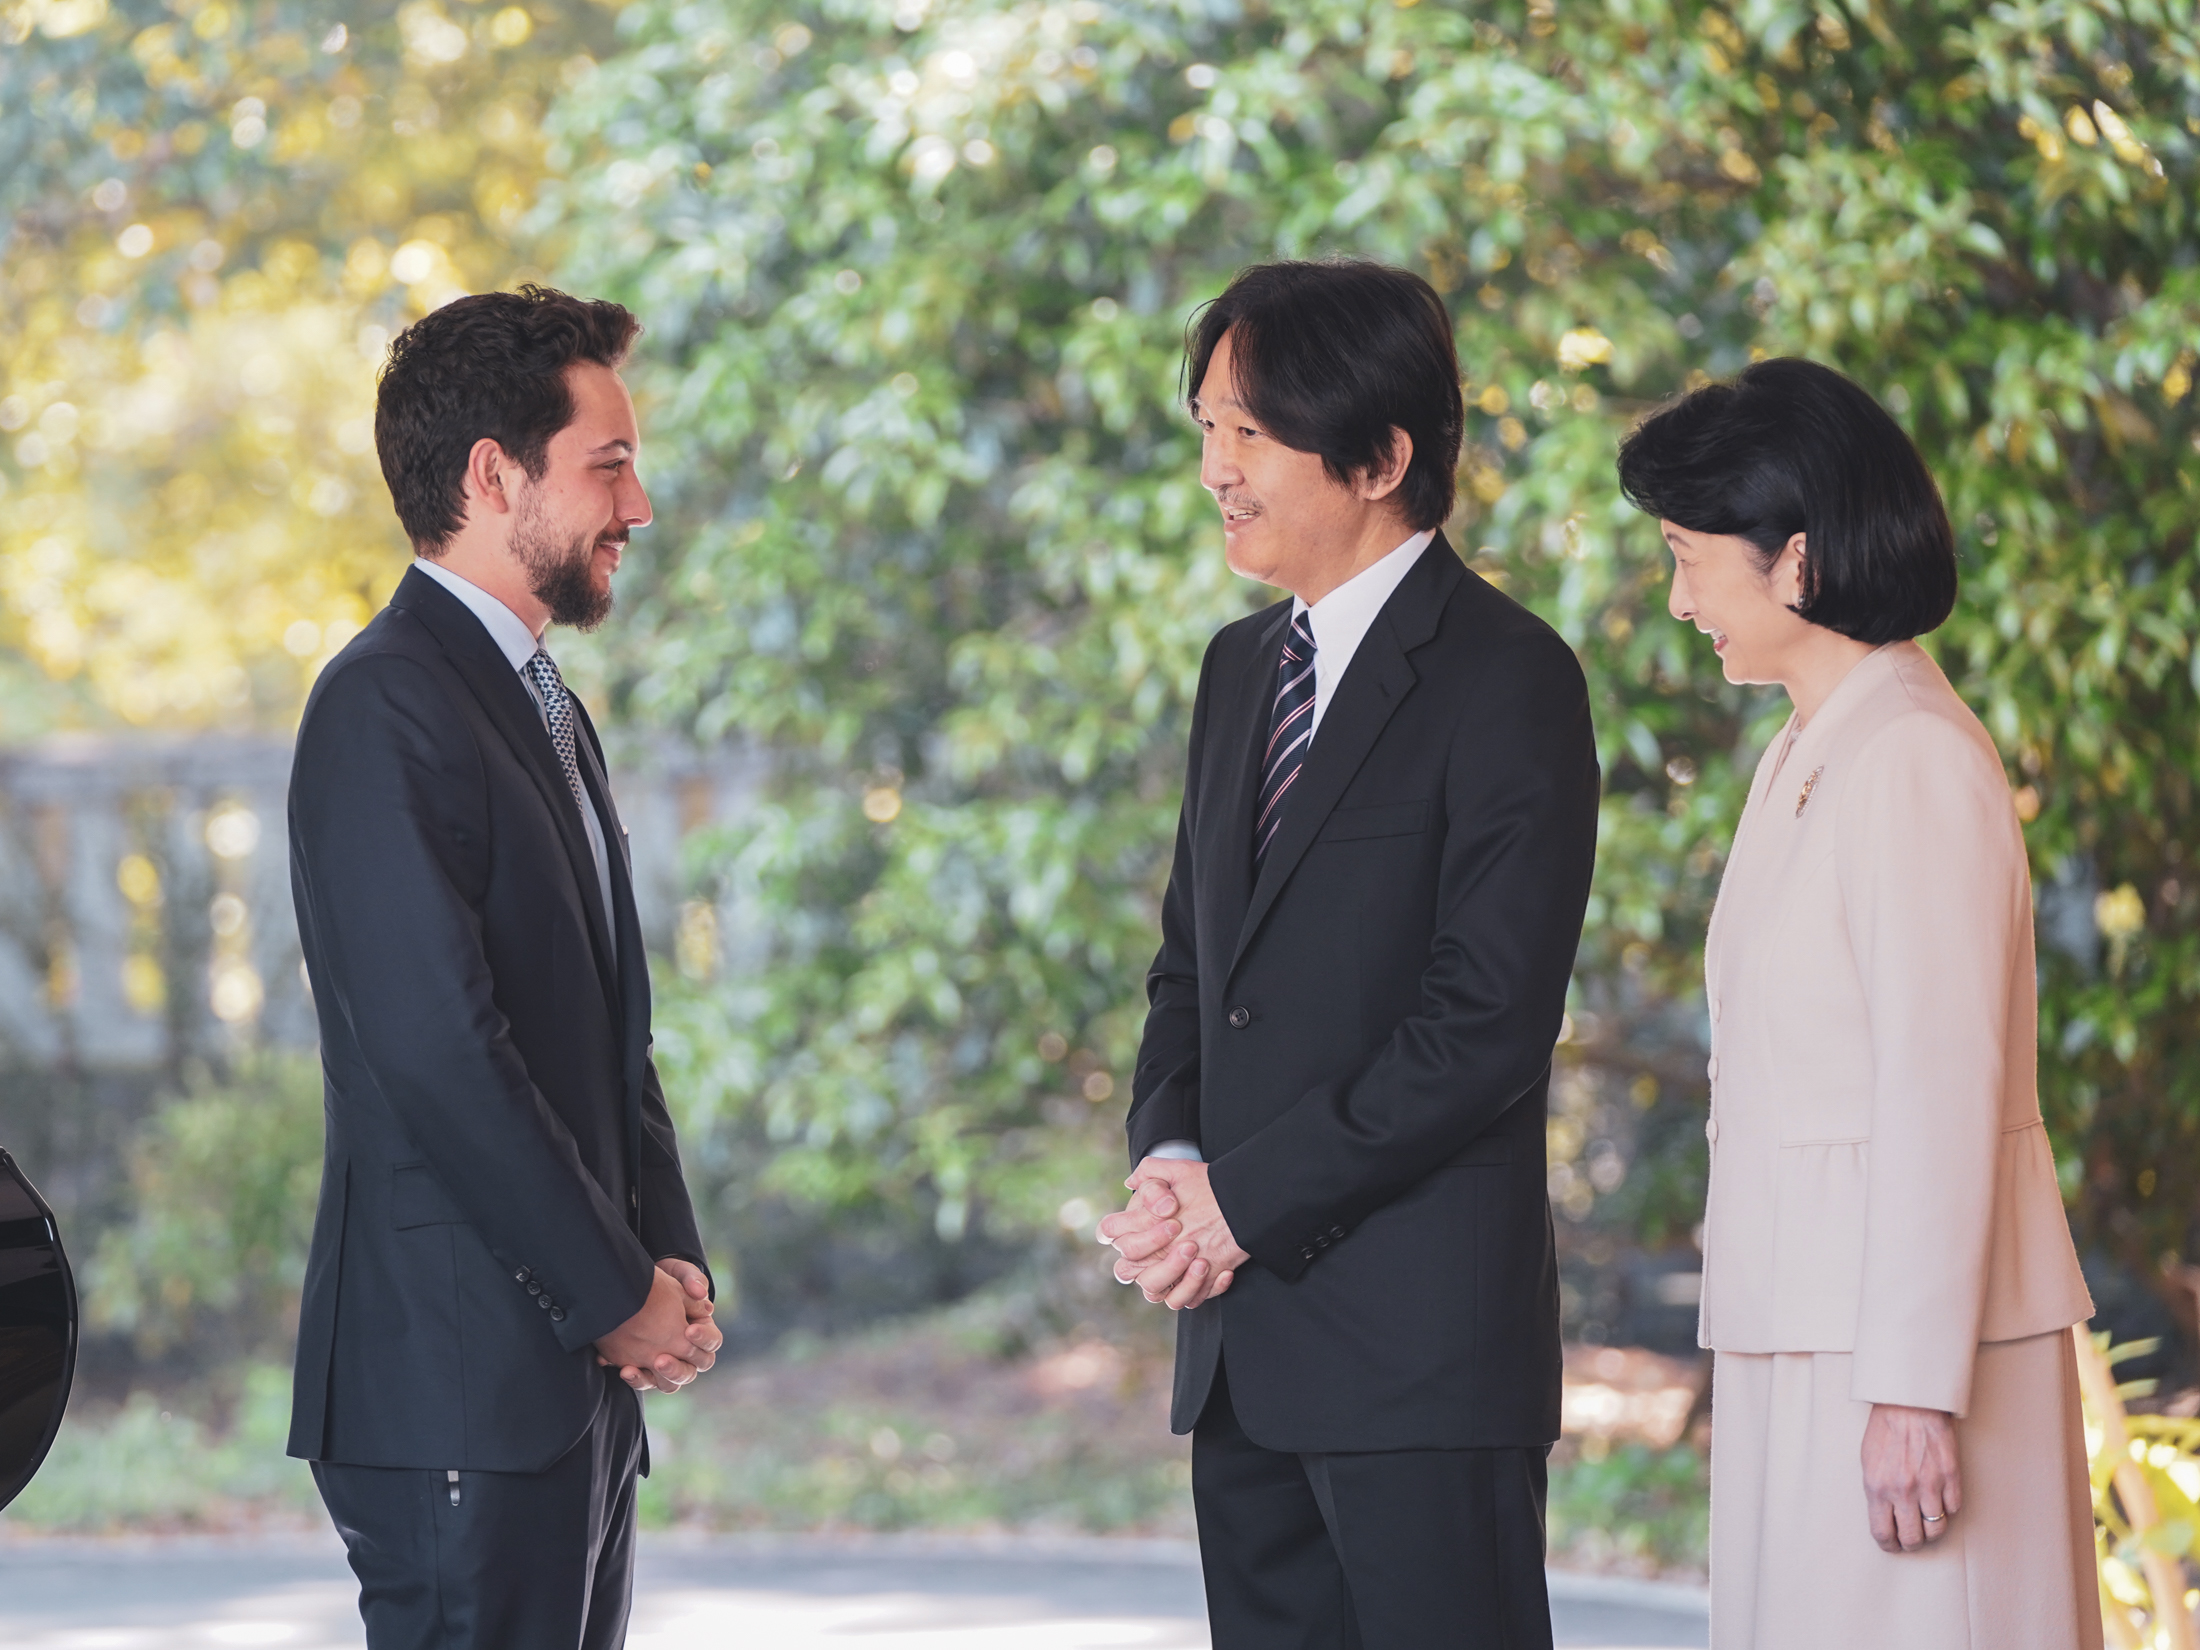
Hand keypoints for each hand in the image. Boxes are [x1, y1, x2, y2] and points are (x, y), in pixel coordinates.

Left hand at [595, 1261, 721, 1393]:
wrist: (638, 1286)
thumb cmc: (667, 1279)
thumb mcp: (680, 1273)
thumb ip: (692, 1279)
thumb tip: (701, 1294)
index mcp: (702, 1331)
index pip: (712, 1343)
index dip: (704, 1339)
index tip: (689, 1330)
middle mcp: (686, 1352)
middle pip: (692, 1371)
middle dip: (677, 1368)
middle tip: (661, 1359)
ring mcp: (665, 1362)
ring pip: (668, 1384)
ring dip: (654, 1379)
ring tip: (634, 1369)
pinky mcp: (644, 1367)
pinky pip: (642, 1380)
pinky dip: (632, 1377)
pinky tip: (619, 1367)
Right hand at [1112, 1159, 1249, 1310]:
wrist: (1234, 1206)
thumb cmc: (1200, 1187)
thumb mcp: (1179, 1173)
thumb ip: (1151, 1174)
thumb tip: (1131, 1185)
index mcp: (1132, 1227)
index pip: (1110, 1232)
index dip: (1126, 1228)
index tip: (1167, 1216)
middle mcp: (1143, 1256)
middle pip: (1125, 1268)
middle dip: (1154, 1251)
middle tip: (1186, 1236)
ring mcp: (1163, 1274)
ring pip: (1152, 1291)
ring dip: (1176, 1275)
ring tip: (1202, 1260)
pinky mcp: (1186, 1289)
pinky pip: (1186, 1301)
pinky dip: (1202, 1289)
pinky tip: (1224, 1272)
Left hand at [1861, 1402, 1961, 1552]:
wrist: (1909, 1403)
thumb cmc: (1885, 1430)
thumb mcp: (1868, 1462)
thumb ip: (1876, 1492)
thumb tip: (1884, 1517)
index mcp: (1877, 1487)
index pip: (1883, 1533)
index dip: (1889, 1545)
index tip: (1893, 1545)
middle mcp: (1903, 1491)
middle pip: (1913, 1538)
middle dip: (1912, 1543)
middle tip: (1912, 1538)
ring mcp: (1929, 1485)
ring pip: (1936, 1528)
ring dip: (1932, 1530)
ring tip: (1927, 1523)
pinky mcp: (1951, 1476)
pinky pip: (1954, 1508)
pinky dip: (1948, 1509)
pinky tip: (1941, 1500)